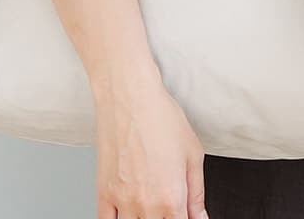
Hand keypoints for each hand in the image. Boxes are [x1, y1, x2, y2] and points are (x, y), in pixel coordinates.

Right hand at [94, 76, 208, 218]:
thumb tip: (200, 216)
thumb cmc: (161, 117)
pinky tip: (128, 212)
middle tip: (168, 203)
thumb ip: (197, 193)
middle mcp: (146, 205)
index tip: (185, 214)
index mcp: (172, 199)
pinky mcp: (104, 193)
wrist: (130, 97)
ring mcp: (122, 202)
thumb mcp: (193, 153)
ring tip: (151, 203)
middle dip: (166, 217)